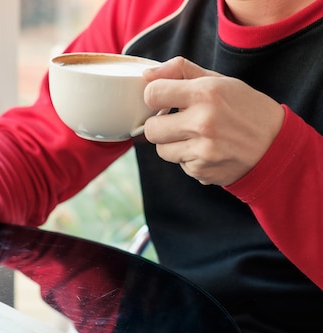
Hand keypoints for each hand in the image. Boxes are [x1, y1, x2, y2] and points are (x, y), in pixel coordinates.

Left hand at [142, 56, 284, 185]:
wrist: (276, 146)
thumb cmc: (245, 108)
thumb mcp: (220, 81)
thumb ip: (181, 71)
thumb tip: (147, 74)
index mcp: (206, 93)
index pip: (152, 94)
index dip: (154, 97)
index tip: (163, 100)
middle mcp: (203, 122)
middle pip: (150, 129)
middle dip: (160, 125)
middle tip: (176, 121)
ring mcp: (203, 150)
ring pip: (161, 150)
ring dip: (172, 144)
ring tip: (195, 136)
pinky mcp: (202, 171)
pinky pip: (178, 164)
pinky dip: (188, 158)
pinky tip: (207, 150)